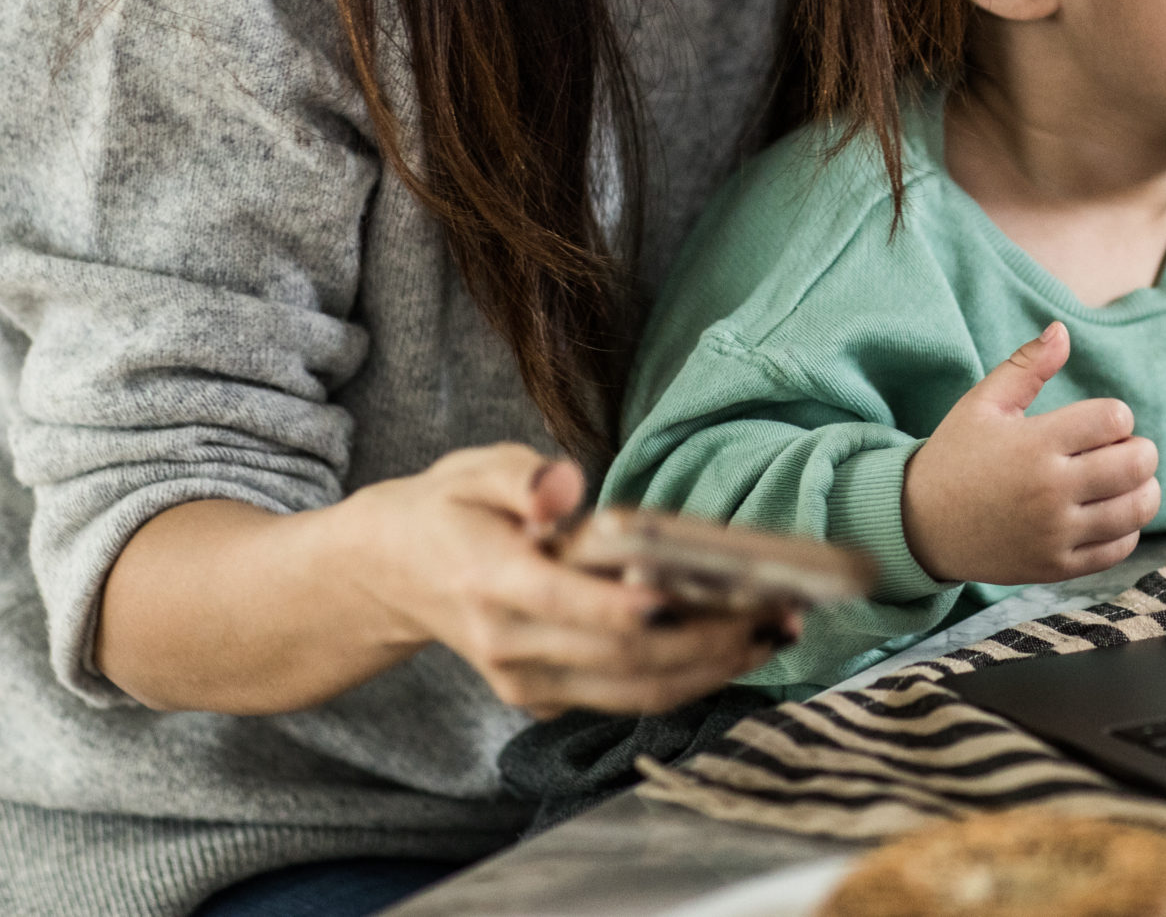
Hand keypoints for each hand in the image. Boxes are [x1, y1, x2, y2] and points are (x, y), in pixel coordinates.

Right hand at [99, 443, 790, 718]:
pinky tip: (738, 645)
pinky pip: (627, 697)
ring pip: (635, 691)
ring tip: (777, 631)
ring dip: (713, 667)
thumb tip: (562, 489)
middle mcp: (510, 644)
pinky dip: (687, 678)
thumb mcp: (472, 468)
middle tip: (776, 610)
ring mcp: (528, 680)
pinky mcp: (548, 696)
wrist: (389, 575)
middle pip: (622, 657)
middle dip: (708, 639)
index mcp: (490, 580)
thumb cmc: (445, 511)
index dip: (628, 606)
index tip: (688, 591)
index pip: (567, 604)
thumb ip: (522, 477)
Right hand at [900, 322, 1160, 585]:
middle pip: (1137, 463)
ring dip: (1143, 489)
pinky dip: (1126, 529)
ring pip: (1135, 509)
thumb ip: (1027, 366)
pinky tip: (1109, 513)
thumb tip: (1063, 330)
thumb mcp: (982, 403)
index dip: (1117, 415)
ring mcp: (1055, 533)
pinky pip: (1118, 549)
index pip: (1114, 418)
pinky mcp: (1056, 566)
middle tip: (1124, 449)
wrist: (920, 525)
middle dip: (1140, 450)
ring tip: (1125, 481)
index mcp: (1035, 443)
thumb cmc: (956, 455)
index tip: (1101, 423)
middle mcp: (1049, 490)